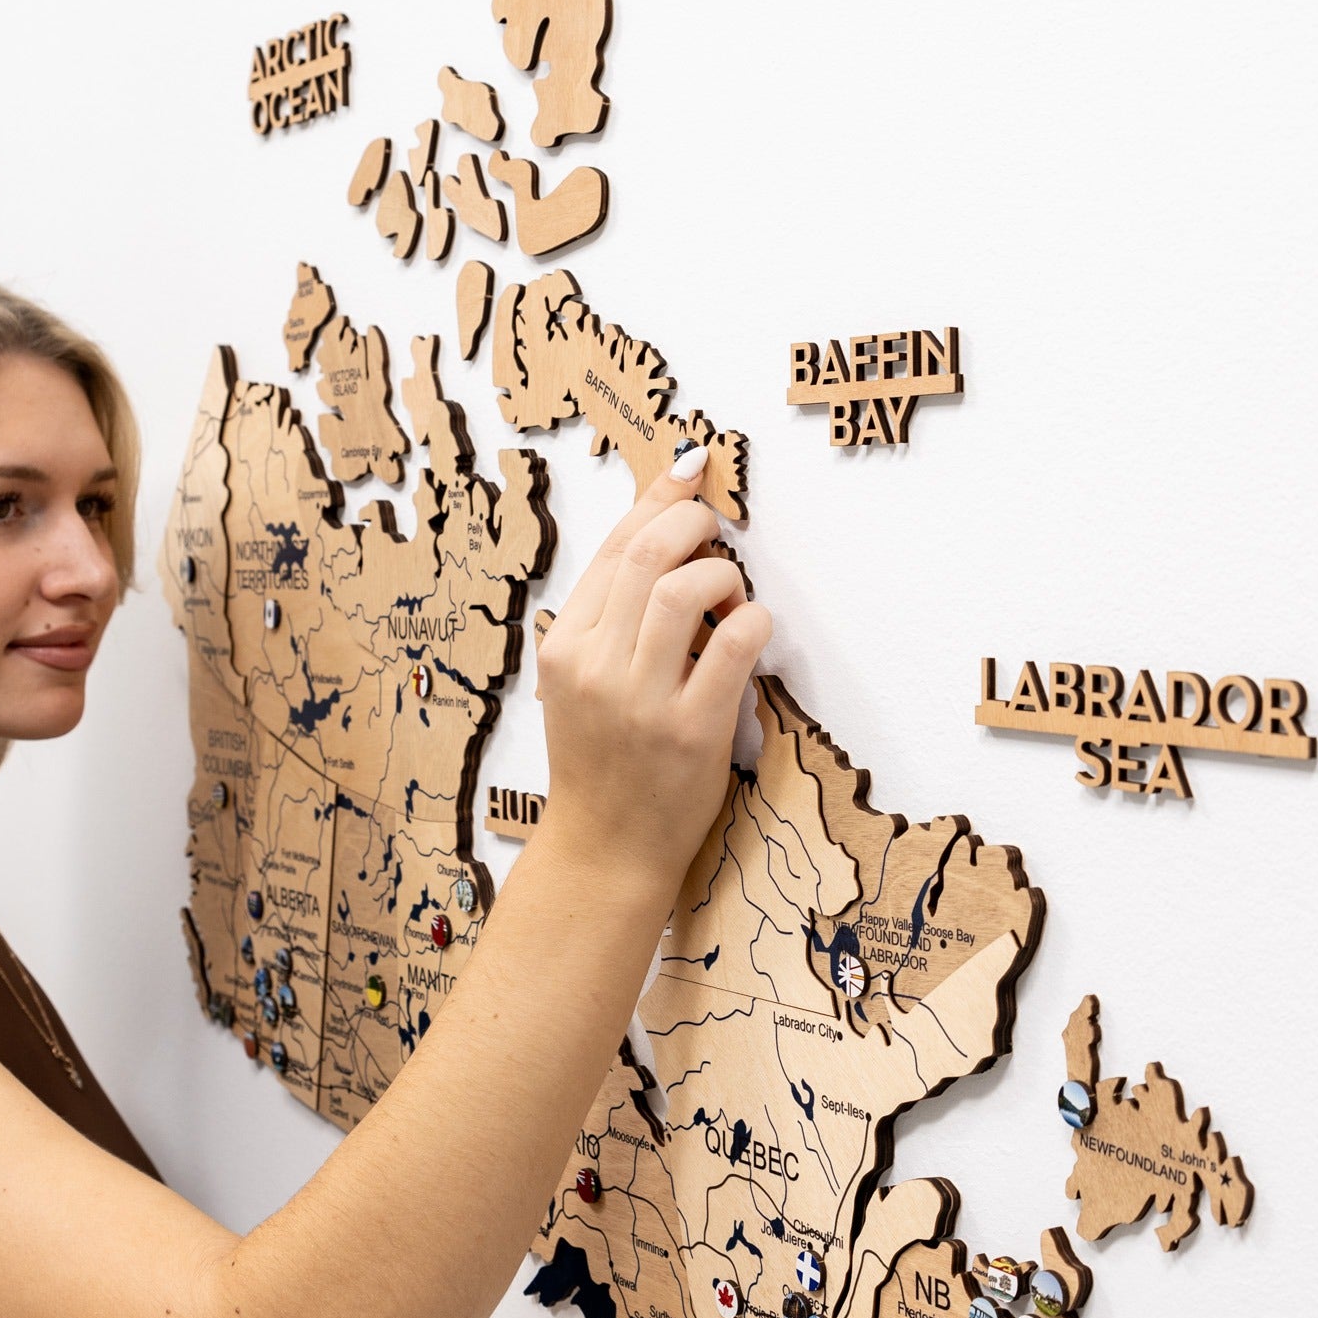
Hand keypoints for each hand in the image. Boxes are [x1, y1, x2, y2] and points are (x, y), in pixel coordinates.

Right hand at [532, 448, 771, 893]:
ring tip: (731, 592)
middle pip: (647, 557)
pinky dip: (753, 622)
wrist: (604, 849)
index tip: (691, 468)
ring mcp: (641, 700)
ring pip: (688, 591)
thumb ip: (608, 620)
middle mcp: (595, 666)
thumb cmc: (600, 761)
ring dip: (724, 575)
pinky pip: (734, 645)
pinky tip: (751, 631)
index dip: (656, 498)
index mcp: (564, 646)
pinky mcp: (691, 730)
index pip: (612, 548)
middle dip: (693, 524)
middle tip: (718, 528)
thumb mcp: (579, 682)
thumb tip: (660, 540)